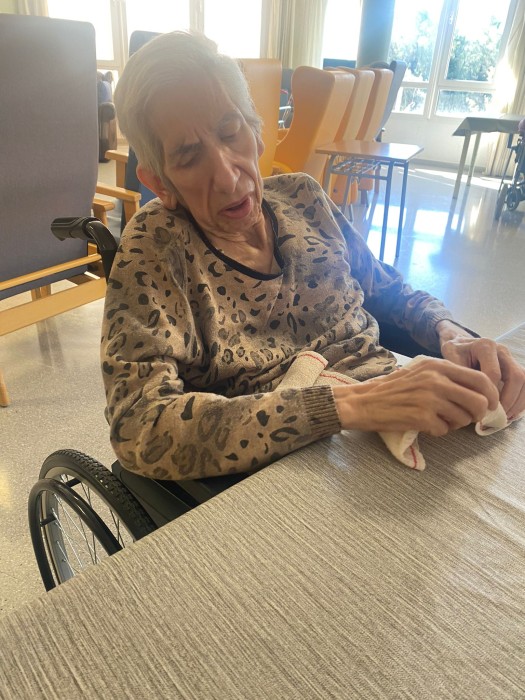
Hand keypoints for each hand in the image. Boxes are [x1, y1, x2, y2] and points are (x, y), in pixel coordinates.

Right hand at [332, 357, 498, 436]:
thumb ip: (447, 377)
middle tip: (468, 419)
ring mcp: (429, 398)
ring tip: (438, 420)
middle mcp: (436, 379)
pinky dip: (437, 431)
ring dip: (455, 424)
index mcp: (437, 365)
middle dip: (478, 414)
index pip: (481, 379)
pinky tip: (424, 425)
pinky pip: (445, 431)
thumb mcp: (420, 372)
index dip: (491, 395)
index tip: (489, 406)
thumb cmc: (391, 389)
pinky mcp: (421, 417)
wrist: (362, 402)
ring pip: (464, 418)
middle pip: (479, 401)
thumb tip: (478, 392)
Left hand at [437, 322, 524, 419]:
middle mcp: (501, 350)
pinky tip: (510, 413)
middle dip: (508, 399)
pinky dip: (520, 400)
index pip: (494, 373)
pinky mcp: (514, 366)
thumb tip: (469, 398)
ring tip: (505, 417)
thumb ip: (459, 376)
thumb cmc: (455, 353)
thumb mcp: (450, 359)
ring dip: (517, 401)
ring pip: (524, 380)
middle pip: (515, 376)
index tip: (482, 408)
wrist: (460, 344)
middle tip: (496, 415)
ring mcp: (510, 358)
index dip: (491, 394)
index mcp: (485, 346)